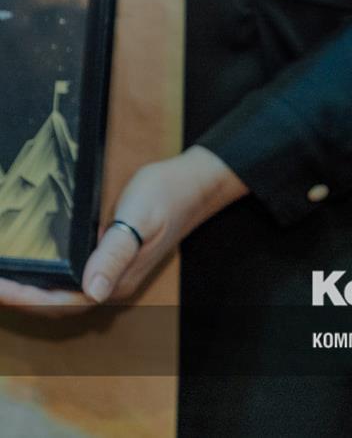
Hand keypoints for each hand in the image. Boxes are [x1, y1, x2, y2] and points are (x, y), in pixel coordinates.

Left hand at [0, 146, 246, 314]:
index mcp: (118, 280)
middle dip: (21, 301)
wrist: (194, 184)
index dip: (25, 298)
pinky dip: (47, 283)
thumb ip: (114, 255)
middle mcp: (114, 284)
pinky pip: (73, 282)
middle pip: (59, 306)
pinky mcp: (113, 262)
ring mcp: (114, 275)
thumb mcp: (138, 221)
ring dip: (31, 294)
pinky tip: (35, 270)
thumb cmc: (166, 196)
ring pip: (64, 297)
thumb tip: (92, 290)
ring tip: (5, 283)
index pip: (63, 301)